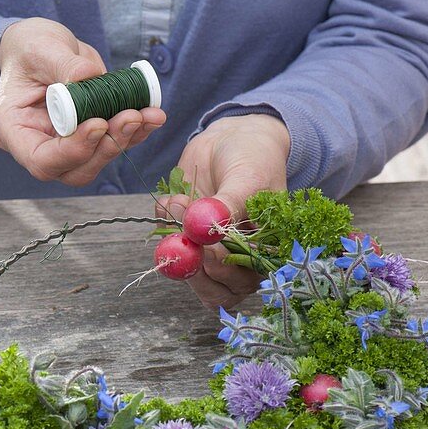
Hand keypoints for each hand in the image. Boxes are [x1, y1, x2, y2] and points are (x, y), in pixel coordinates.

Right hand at [0, 18, 165, 186]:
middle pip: (73, 169)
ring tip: (148, 114)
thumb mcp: (40, 49)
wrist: (40, 48)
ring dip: (126, 140)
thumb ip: (62, 64)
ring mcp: (64, 145)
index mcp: (14, 130)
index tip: (98, 123)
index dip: (73, 150)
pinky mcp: (87, 136)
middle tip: (131, 117)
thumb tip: (89, 76)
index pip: (41, 160)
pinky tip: (152, 114)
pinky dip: (135, 132)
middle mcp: (38, 145)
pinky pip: (112, 143)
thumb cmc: (29, 48)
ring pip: (96, 160)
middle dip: (106, 147)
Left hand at [156, 114, 289, 307]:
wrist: (232, 139)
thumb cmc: (254, 160)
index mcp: (265, 255)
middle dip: (193, 261)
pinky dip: (162, 224)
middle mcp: (237, 262)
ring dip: (175, 240)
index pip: (242, 285)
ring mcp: (208, 252)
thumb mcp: (248, 179)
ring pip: (186, 270)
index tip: (206, 250)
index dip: (222, 274)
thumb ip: (229, 206)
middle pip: (211, 289)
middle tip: (184, 226)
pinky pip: (166, 245)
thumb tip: (208, 229)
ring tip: (178, 200)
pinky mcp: (184, 238)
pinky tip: (172, 198)